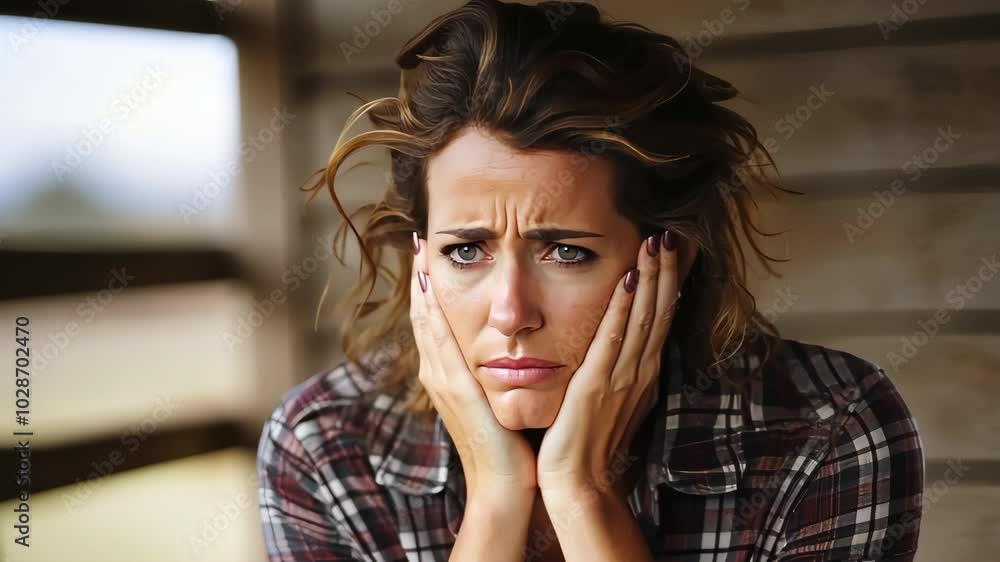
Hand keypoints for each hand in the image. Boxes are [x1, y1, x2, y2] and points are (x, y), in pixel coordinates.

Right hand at [408, 236, 537, 498]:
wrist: (505, 488)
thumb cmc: (510, 447)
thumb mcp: (497, 401)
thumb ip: (495, 374)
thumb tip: (508, 350)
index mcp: (448, 377)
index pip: (434, 323)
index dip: (430, 291)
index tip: (430, 257)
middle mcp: (438, 375)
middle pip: (423, 316)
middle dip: (421, 279)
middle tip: (419, 243)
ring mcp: (442, 381)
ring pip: (426, 322)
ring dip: (423, 286)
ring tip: (421, 252)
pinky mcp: (455, 388)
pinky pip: (439, 339)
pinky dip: (433, 309)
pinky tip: (433, 284)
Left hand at [536, 230, 679, 497]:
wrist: (579, 484)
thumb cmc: (588, 443)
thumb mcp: (609, 400)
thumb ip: (616, 371)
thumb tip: (619, 346)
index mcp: (641, 372)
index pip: (661, 317)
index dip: (671, 282)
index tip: (677, 248)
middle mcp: (639, 371)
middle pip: (660, 311)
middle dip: (669, 270)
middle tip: (675, 231)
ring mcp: (622, 378)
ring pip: (643, 318)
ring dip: (653, 278)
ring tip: (658, 241)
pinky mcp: (597, 385)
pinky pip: (613, 338)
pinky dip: (623, 306)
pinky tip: (628, 277)